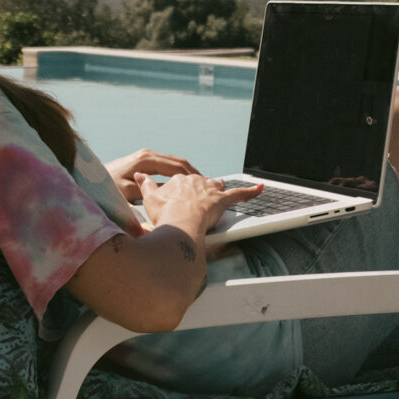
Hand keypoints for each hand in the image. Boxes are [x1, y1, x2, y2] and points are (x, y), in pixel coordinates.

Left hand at [105, 148, 200, 201]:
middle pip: (178, 162)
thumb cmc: (104, 188)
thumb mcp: (125, 193)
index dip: (192, 177)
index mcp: (146, 160)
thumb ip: (147, 193)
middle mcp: (147, 155)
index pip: (176, 166)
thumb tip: (168, 194)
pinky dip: (177, 173)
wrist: (86, 178)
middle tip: (208, 186)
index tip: (204, 187)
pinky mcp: (142, 162)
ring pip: (173, 163)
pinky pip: (165, 166)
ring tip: (199, 185)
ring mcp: (144, 157)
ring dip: (186, 173)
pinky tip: (182, 184)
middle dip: (193, 173)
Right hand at [134, 172, 263, 234]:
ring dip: (217, 191)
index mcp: (179, 180)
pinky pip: (239, 195)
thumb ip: (145, 185)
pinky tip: (260, 188)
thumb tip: (139, 175)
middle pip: (200, 184)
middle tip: (195, 204)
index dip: (182, 193)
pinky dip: (250, 192)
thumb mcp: (149, 199)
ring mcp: (210, 190)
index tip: (179, 200)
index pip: (183, 183)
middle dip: (199, 192)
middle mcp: (195, 181)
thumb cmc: (164, 215)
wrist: (178, 223)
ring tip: (216, 195)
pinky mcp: (222, 200)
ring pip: (216, 187)